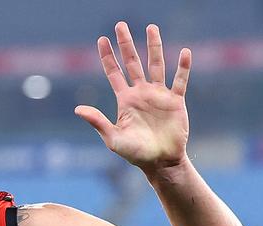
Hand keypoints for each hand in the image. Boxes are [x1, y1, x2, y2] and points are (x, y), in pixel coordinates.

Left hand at [75, 22, 189, 173]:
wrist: (160, 162)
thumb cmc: (135, 154)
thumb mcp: (113, 139)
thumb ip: (97, 122)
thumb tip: (77, 109)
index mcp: (125, 100)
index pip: (114, 73)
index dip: (107, 57)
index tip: (101, 40)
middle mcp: (141, 93)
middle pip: (132, 62)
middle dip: (126, 44)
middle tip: (119, 25)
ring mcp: (159, 95)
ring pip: (156, 64)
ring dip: (154, 46)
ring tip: (151, 27)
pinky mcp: (176, 101)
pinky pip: (180, 80)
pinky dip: (183, 67)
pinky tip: (184, 52)